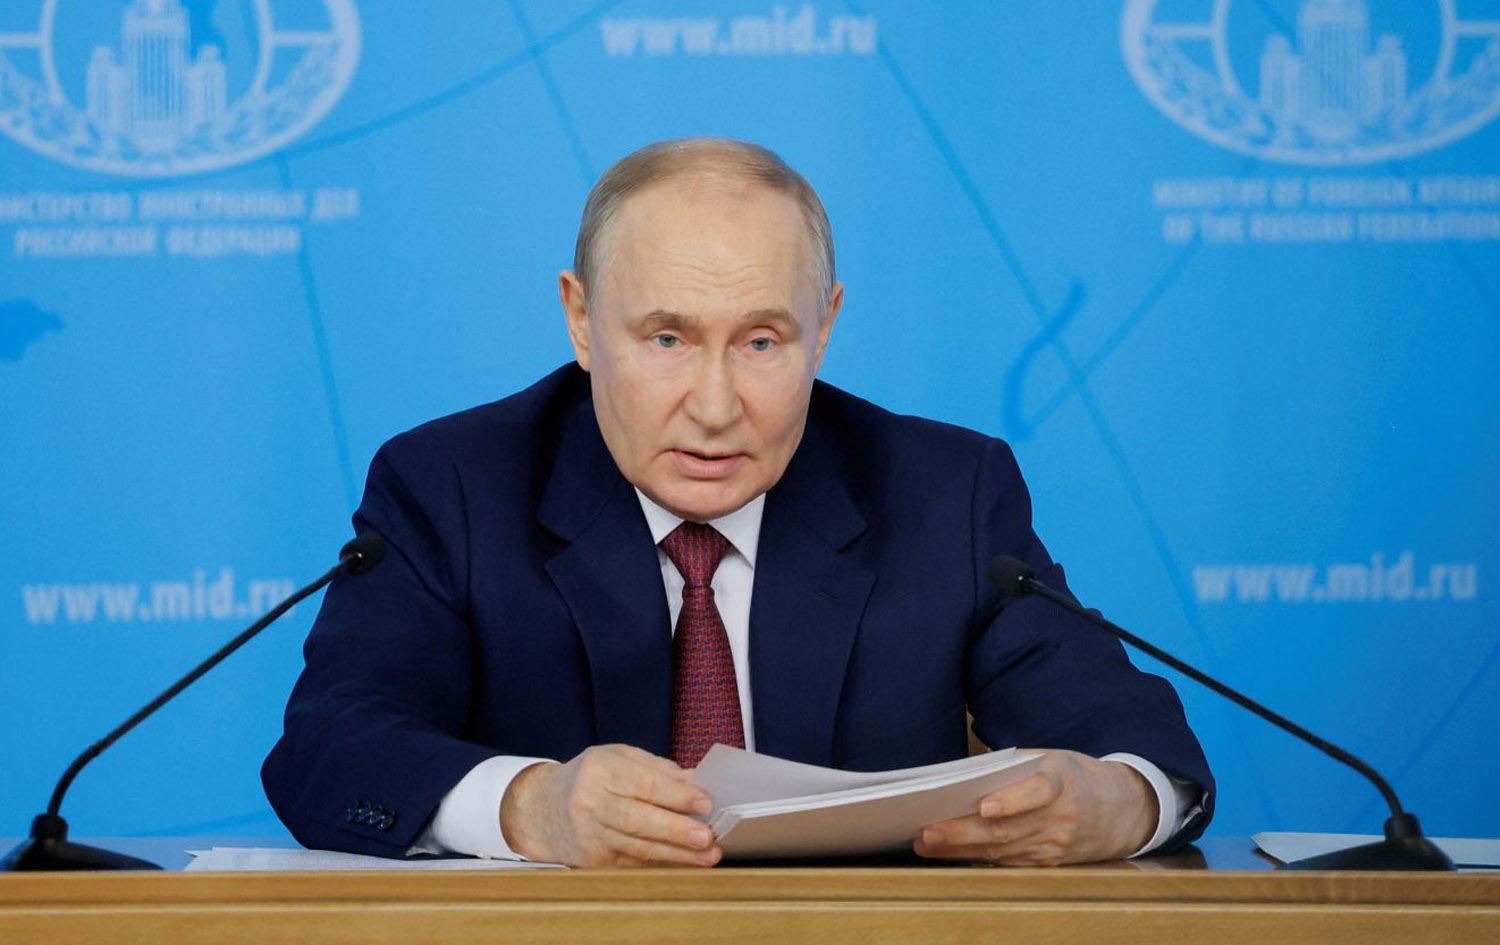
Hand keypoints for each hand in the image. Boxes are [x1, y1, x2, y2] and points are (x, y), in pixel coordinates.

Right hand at [499, 744, 720, 867]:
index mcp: (599, 770)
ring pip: (638, 847)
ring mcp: (589, 836)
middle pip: (638, 820)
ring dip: (676, 854)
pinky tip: (685, 864)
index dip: (676, 795)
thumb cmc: (589, 779)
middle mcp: (590, 803)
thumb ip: (656, 769)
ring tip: (707, 856)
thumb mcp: (617, 758)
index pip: (643, 784)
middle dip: (677, 830)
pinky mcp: (591, 862)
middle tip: (708, 837)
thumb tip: (696, 781)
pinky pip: (633, 864)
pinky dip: (662, 864)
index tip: (705, 802)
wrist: (541, 809)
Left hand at [913, 749, 1156, 865]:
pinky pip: (1010, 862)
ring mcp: (1057, 844)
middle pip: (1007, 829)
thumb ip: (1017, 767)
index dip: (1012, 801)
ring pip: (1003, 851)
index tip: (985, 807)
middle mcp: (1061, 816)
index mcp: (1063, 780)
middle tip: (928, 833)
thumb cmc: (1077, 776)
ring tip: (928, 844)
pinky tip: (952, 854)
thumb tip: (968, 776)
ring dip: (962, 850)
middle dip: (963, 832)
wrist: (1125, 809)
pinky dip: (979, 859)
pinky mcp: (1052, 863)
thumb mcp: (1054, 758)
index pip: (1039, 792)